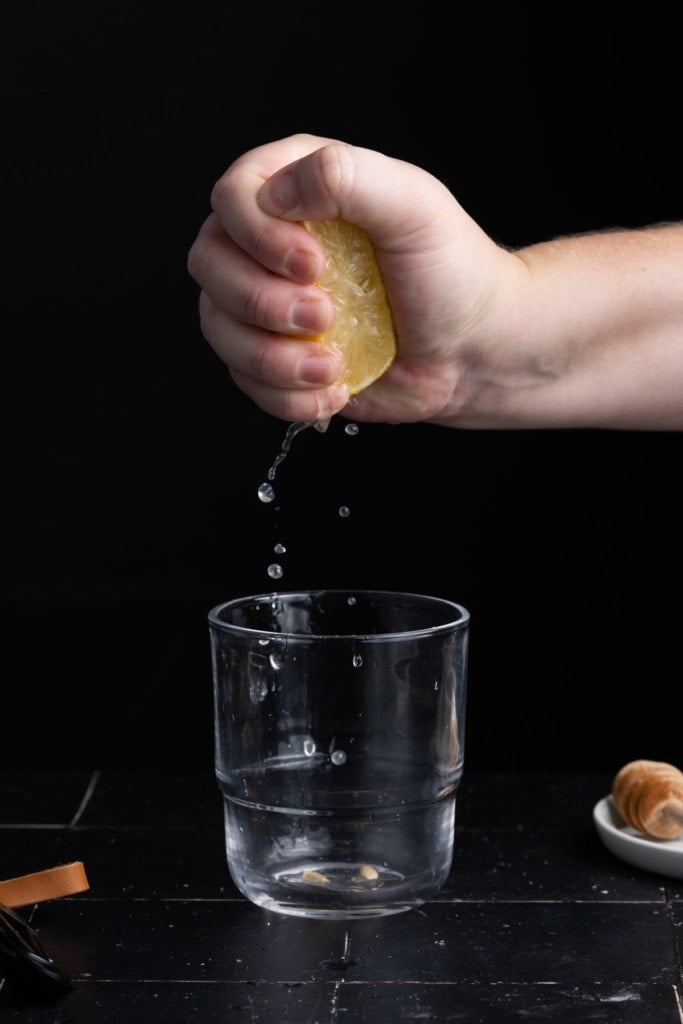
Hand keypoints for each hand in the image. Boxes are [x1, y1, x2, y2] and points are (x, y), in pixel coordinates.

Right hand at [187, 133, 512, 424]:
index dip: (257, 236)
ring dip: (271, 358)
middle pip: (209, 264)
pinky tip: (333, 388)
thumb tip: (276, 192)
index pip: (231, 197)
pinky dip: (285, 394)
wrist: (472, 349)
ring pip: (218, 327)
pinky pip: (244, 378)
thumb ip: (348, 176)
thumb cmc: (451, 270)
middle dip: (262, 302)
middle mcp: (268, 241)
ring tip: (333, 366)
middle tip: (327, 317)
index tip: (313, 266)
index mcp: (296, 186)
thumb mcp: (414, 205)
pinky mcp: (274, 355)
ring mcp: (266, 301)